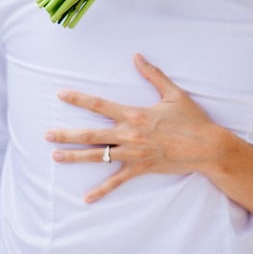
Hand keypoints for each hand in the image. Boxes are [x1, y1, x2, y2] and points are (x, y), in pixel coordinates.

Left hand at [45, 54, 218, 202]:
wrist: (206, 146)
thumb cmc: (191, 119)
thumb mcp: (173, 93)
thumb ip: (152, 74)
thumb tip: (137, 56)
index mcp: (134, 114)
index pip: (100, 105)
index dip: (79, 99)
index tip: (61, 95)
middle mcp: (129, 134)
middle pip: (91, 135)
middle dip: (66, 134)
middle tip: (46, 134)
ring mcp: (133, 153)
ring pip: (98, 157)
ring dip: (75, 157)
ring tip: (55, 157)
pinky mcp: (141, 168)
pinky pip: (117, 181)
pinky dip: (102, 190)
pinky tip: (86, 197)